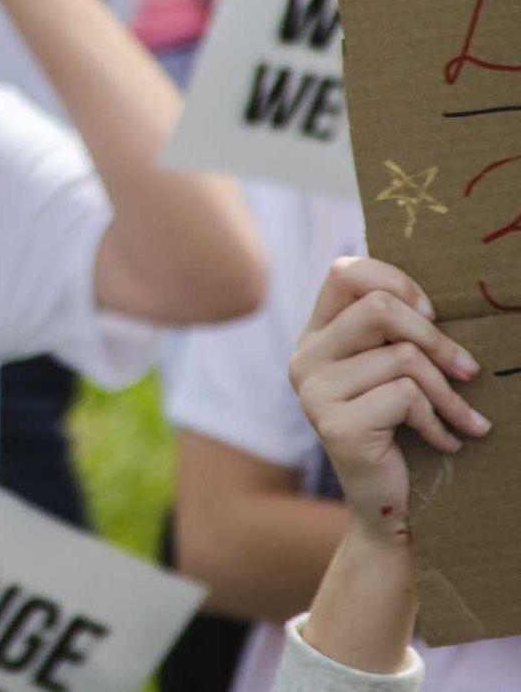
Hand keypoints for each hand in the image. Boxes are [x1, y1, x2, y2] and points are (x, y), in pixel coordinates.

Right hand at [290, 256, 487, 542]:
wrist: (390, 502)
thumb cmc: (401, 429)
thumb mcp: (392, 370)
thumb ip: (393, 334)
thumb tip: (433, 302)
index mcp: (316, 336)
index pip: (344, 272)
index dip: (397, 282)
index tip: (432, 316)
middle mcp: (304, 358)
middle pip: (378, 307)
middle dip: (436, 337)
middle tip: (469, 370)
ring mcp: (313, 391)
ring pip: (401, 357)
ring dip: (449, 392)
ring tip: (464, 417)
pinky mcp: (335, 424)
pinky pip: (405, 397)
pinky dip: (439, 420)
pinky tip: (445, 441)